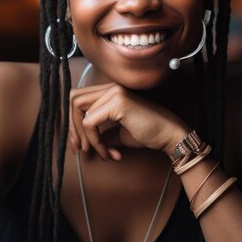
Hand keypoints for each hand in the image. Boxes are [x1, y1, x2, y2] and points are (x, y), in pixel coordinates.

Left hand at [69, 82, 188, 160]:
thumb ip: (101, 132)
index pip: (78, 99)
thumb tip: (84, 140)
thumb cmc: (148, 133)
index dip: (72, 122)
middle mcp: (110, 88)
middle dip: (72, 128)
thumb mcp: (118, 132)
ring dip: (86, 138)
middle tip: (81, 149)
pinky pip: (90, 124)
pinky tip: (110, 152)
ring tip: (102, 153)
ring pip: (79, 112)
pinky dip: (95, 141)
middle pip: (73, 101)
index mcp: (109, 91)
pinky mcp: (118, 103)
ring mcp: (114, 93)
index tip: (79, 144)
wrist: (169, 135)